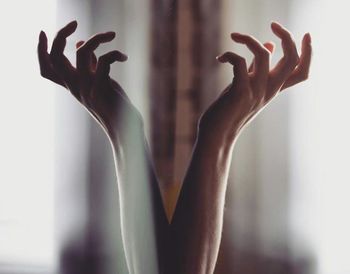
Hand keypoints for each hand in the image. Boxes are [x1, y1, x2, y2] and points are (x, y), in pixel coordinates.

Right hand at [38, 21, 142, 138]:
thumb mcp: (98, 84)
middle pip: (55, 57)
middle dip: (60, 35)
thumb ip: (88, 66)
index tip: (44, 33)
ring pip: (80, 51)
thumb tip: (80, 44)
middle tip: (74, 23)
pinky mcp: (102, 88)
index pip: (47, 69)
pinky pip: (103, 60)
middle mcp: (75, 87)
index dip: (41, 50)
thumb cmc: (113, 106)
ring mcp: (87, 87)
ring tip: (111, 35)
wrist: (124, 130)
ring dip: (96, 38)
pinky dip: (114, 53)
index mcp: (72, 86)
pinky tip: (124, 57)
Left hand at [199, 22, 311, 143]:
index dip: (308, 53)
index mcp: (272, 91)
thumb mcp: (247, 88)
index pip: (301, 72)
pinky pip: (240, 62)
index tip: (305, 36)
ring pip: (265, 54)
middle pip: (292, 60)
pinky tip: (220, 58)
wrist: (215, 136)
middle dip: (288, 37)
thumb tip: (269, 46)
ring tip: (234, 36)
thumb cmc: (229, 112)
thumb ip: (258, 69)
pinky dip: (230, 54)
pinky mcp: (239, 92)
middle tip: (274, 25)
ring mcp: (255, 92)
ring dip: (250, 39)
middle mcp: (268, 91)